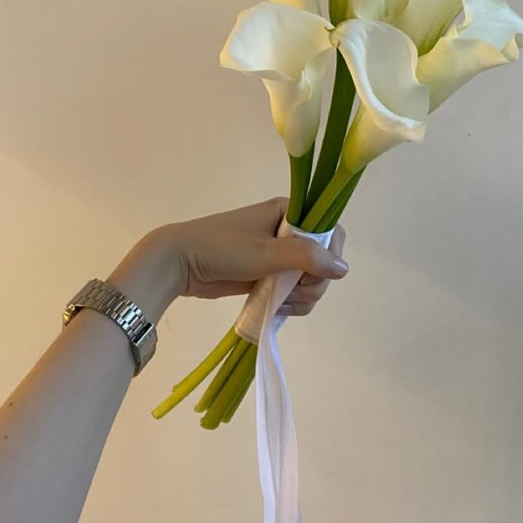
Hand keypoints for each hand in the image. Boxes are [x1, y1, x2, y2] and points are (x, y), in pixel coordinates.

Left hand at [108, 197, 347, 320]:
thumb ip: (307, 258)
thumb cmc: (221, 248)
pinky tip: (276, 309)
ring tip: (278, 303)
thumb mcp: (266, 252)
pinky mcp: (268, 275)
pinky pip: (293, 291)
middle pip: (323, 262)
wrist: (179, 263)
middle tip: (291, 293)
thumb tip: (344, 268)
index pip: (329, 232)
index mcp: (289, 213)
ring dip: (301, 298)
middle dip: (312, 284)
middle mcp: (288, 232)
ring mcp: (278, 256)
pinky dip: (290, 303)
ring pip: (310, 281)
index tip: (314, 272)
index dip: (330, 256)